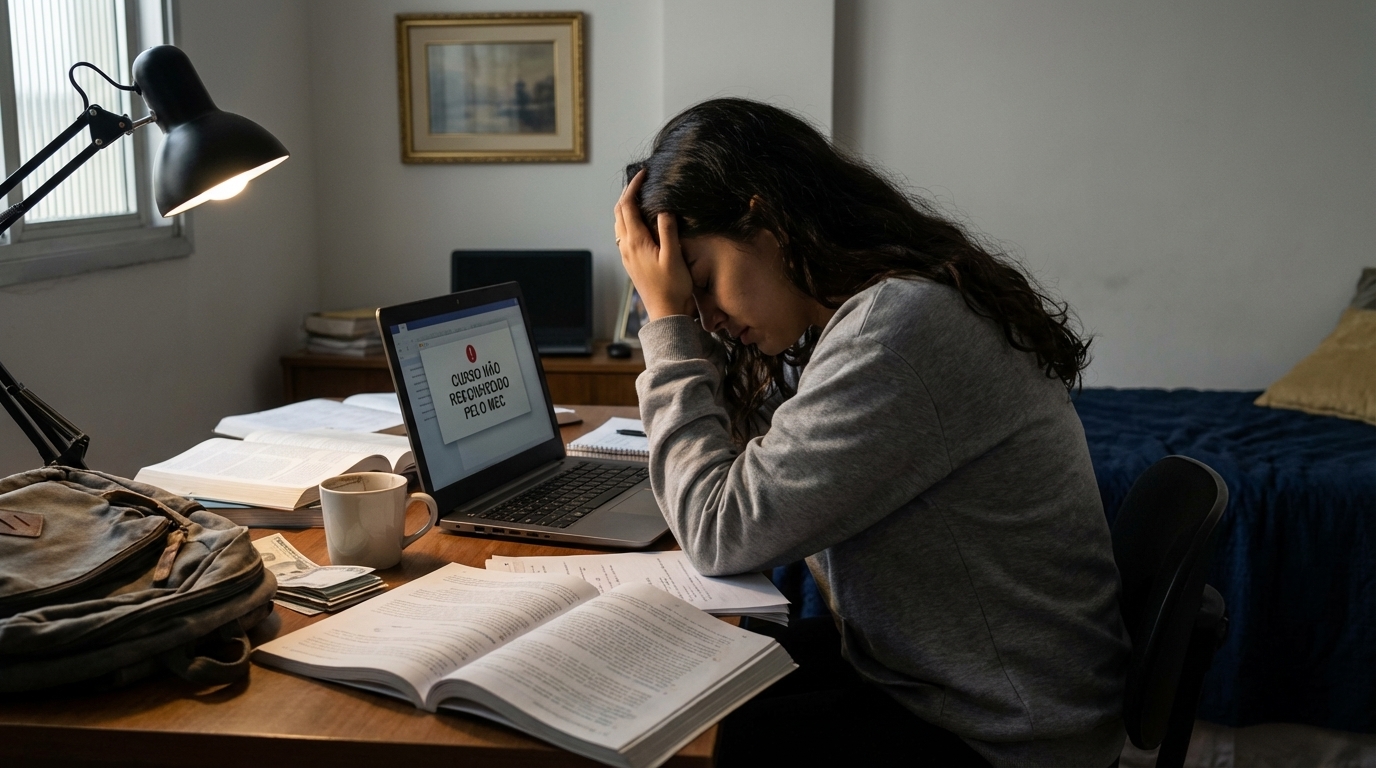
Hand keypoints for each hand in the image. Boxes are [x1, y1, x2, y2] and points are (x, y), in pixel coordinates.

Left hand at [614, 170, 694, 320]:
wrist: (665, 312)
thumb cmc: (672, 286)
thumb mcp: (674, 256)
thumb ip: (668, 230)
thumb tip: (664, 208)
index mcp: (636, 241)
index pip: (627, 206)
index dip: (633, 187)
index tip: (643, 174)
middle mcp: (626, 246)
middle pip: (619, 212)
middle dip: (627, 194)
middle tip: (641, 182)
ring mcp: (626, 255)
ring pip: (619, 223)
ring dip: (626, 207)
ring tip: (641, 197)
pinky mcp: (630, 262)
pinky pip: (623, 234)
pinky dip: (628, 220)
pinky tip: (640, 221)